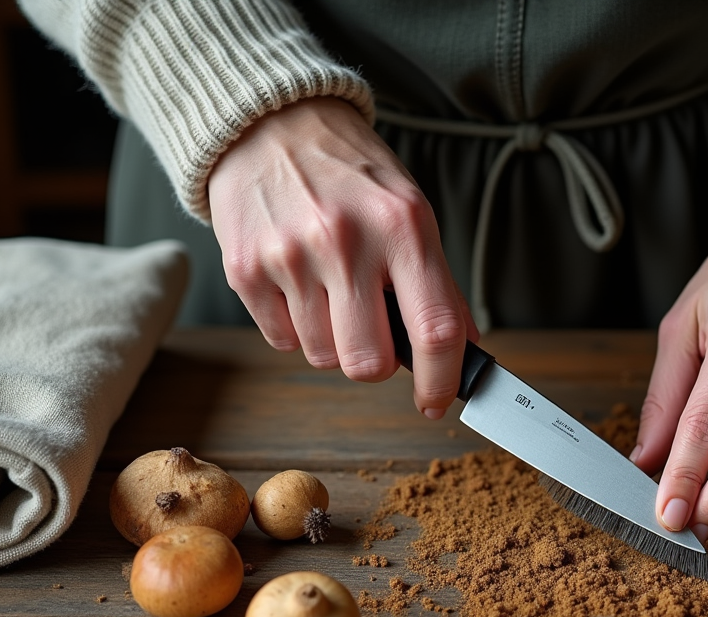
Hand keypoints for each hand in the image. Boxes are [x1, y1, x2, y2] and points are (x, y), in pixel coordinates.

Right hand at [208, 97, 476, 418]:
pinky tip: (298, 282)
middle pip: (368, 364)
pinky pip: (282, 341)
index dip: (442, 380)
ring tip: (330, 288)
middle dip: (374, 362)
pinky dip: (295, 326)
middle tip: (372, 330)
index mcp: (401, 226)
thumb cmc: (349, 172)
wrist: (269, 124)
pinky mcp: (245, 270)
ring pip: (323, 357)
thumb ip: (438, 283)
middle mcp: (346, 240)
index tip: (438, 400)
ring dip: (333, 340)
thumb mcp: (410, 211)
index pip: (435, 330)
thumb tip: (462, 349)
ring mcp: (290, 256)